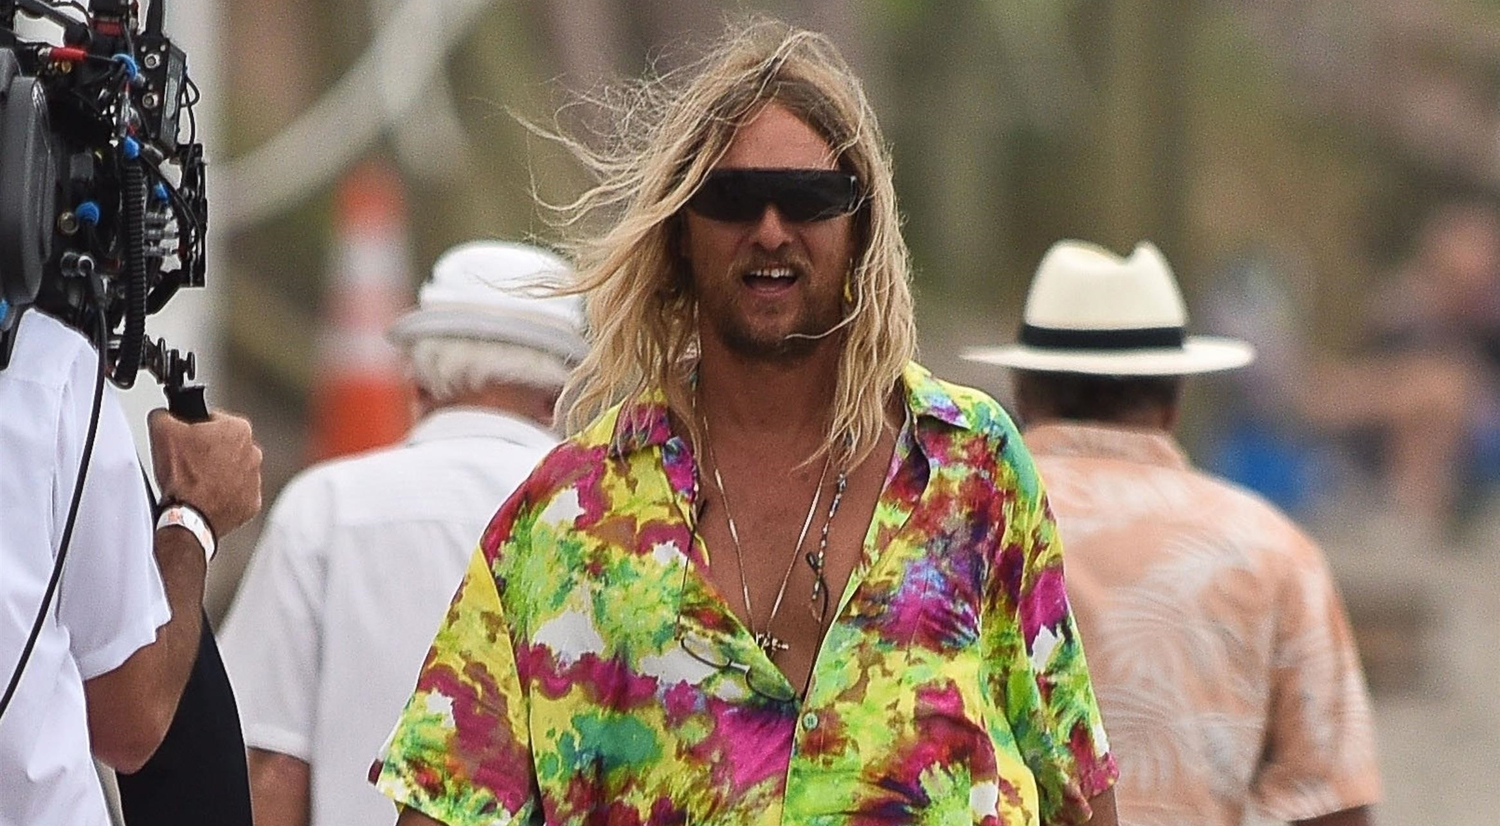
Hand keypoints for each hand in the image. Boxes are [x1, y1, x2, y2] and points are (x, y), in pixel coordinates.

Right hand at [148, 408, 262, 536]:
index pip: (213, 420)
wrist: (189, 516)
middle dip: (209, 452)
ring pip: (233, 470)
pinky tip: (206, 496)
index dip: (195, 429)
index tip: (187, 440)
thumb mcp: (162, 431)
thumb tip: (164, 415)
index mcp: (238, 429)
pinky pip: (237, 494)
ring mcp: (255, 479)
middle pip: (225, 446)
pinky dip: (223, 494)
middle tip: (189, 463)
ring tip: (196, 481)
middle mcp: (253, 452)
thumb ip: (164, 415)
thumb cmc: (182, 476)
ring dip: (218, 474)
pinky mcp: (251, 503)